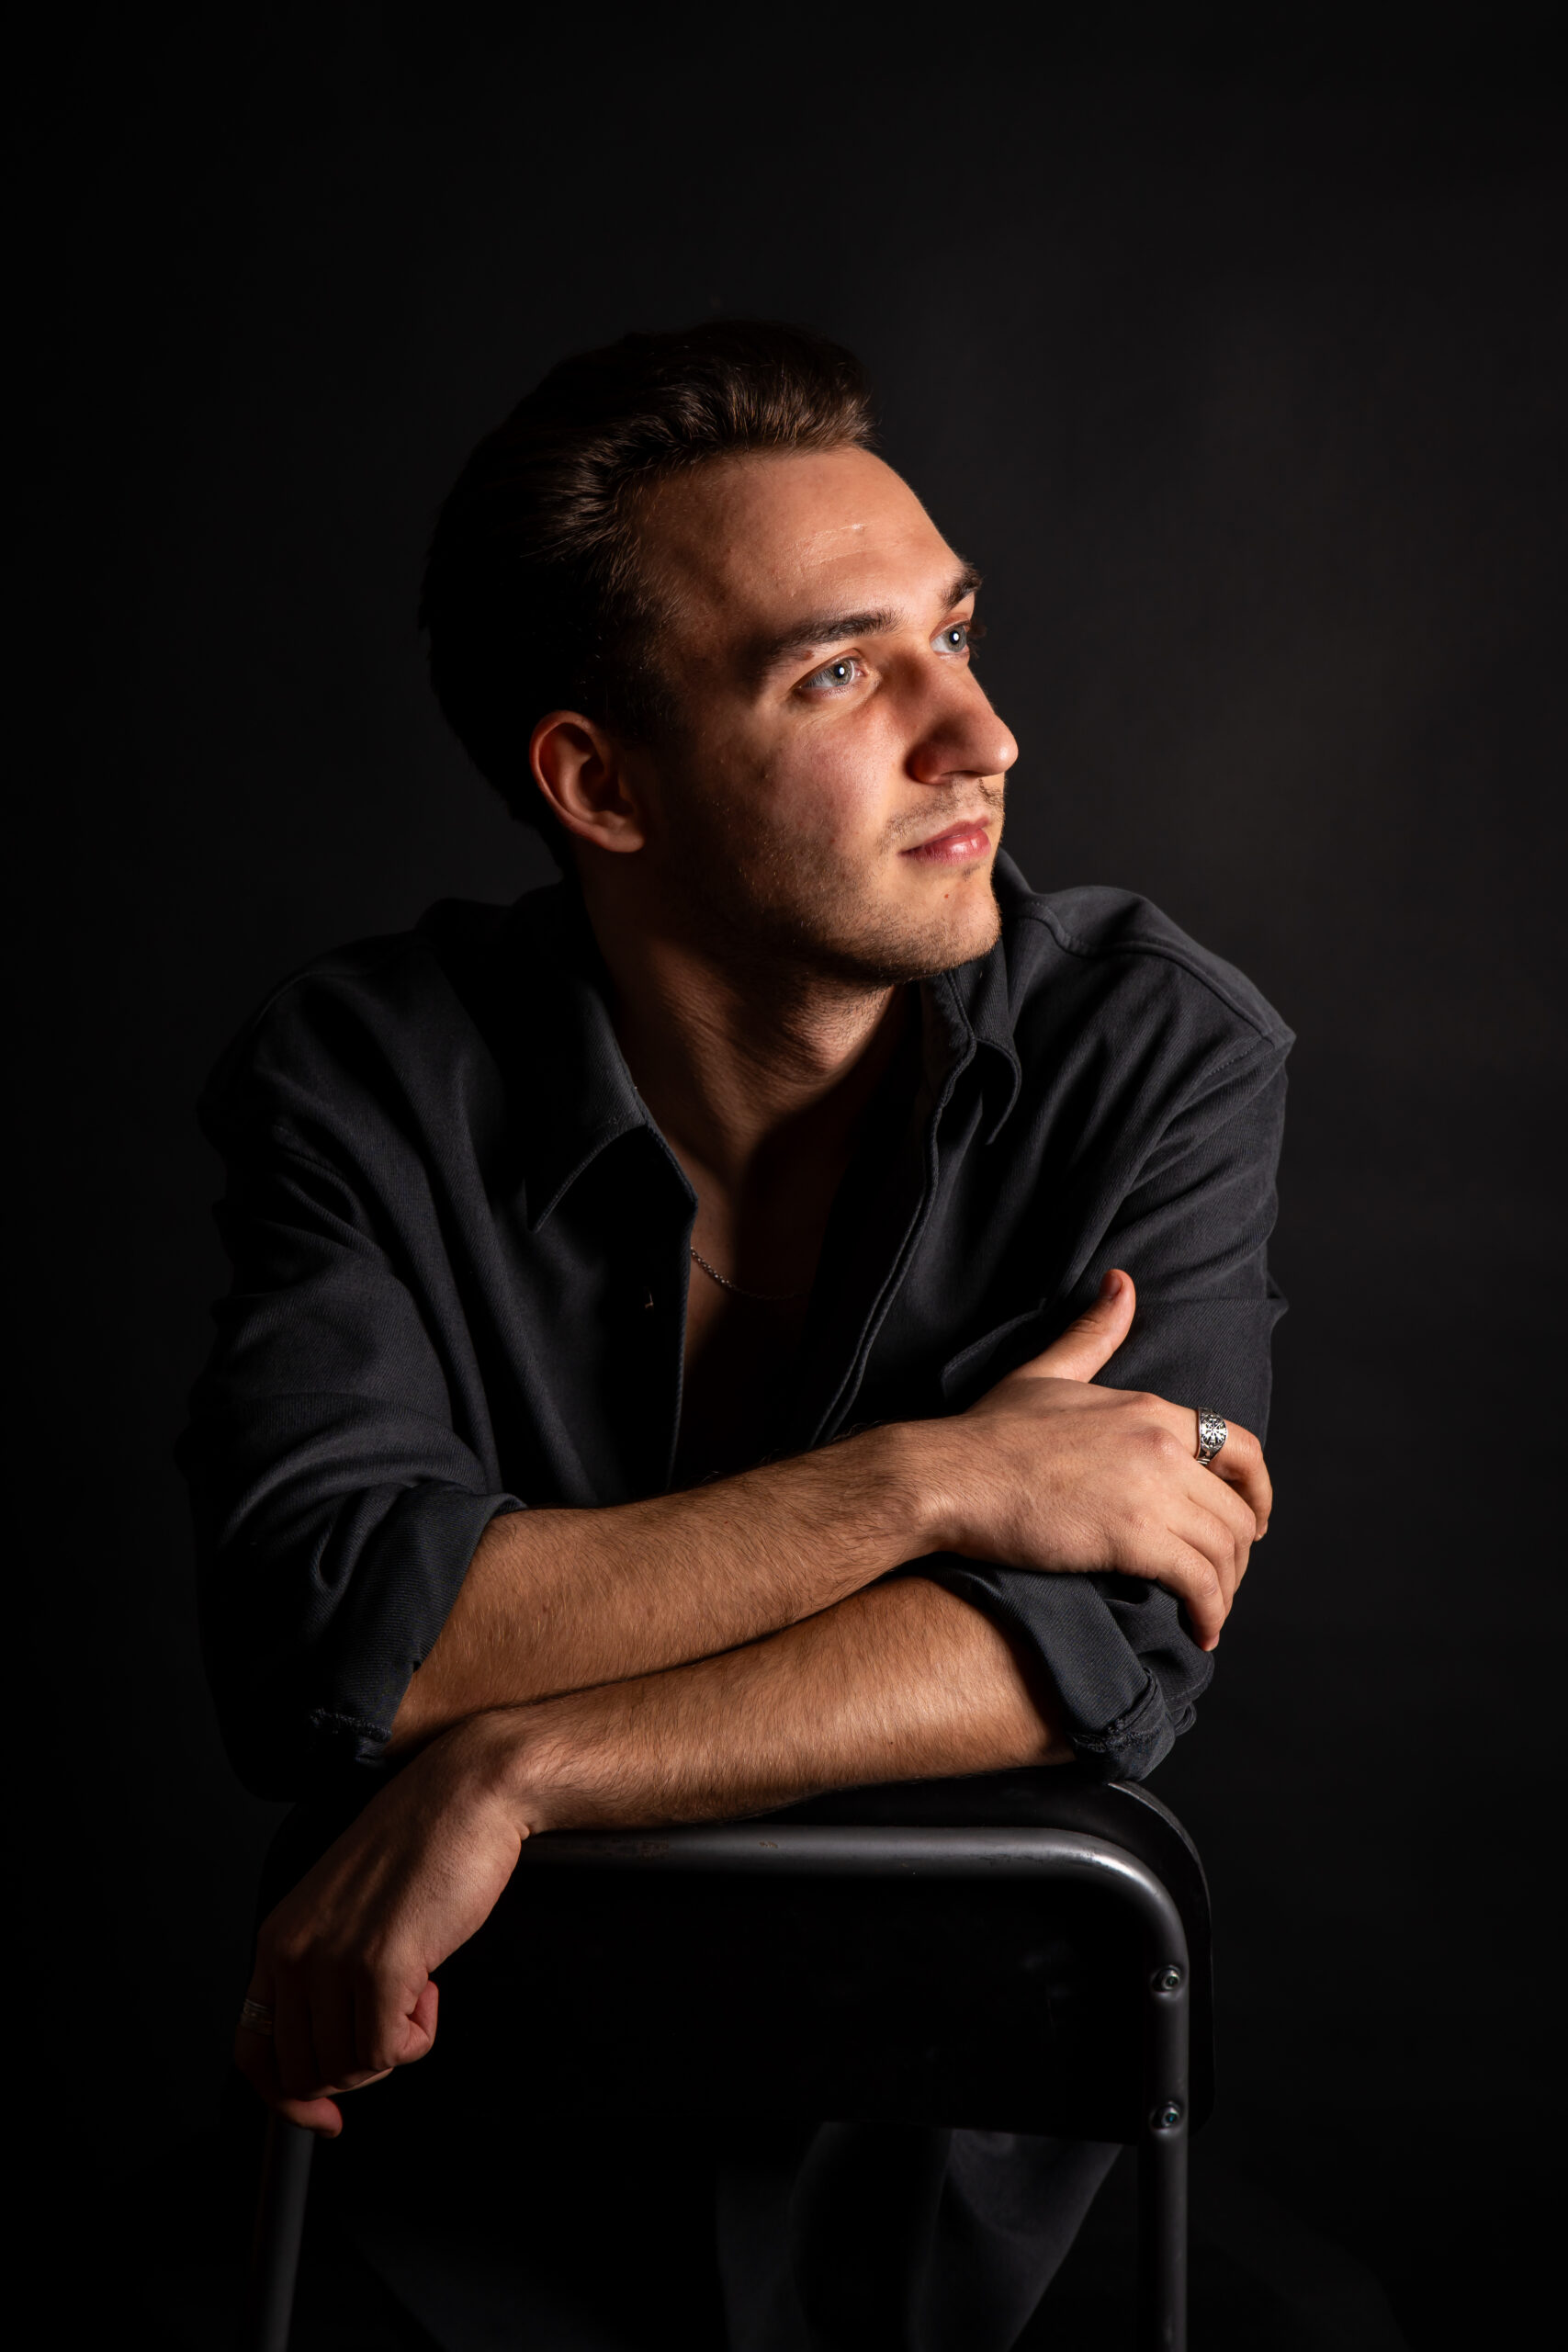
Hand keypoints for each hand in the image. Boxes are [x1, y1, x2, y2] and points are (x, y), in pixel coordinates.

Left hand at [234, 1713, 529, 2134]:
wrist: (469, 1793)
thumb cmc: (423, 1843)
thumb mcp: (348, 1908)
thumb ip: (324, 1968)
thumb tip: (330, 2046)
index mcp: (280, 1934)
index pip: (252, 2048)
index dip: (287, 2098)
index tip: (323, 2116)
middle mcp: (295, 1950)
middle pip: (305, 2071)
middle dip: (358, 2063)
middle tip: (393, 2016)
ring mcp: (335, 1960)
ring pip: (349, 2068)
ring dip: (392, 2045)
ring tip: (415, 1986)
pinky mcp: (382, 1966)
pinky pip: (390, 2052)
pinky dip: (417, 2038)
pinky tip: (430, 1987)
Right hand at [922, 1270, 1272, 1649]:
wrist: (949, 1476)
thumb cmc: (988, 1432)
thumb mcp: (1048, 1373)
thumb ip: (1093, 1333)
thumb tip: (1121, 1282)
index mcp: (1150, 1410)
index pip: (1240, 1448)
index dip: (1259, 1491)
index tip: (1255, 1522)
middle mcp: (1161, 1446)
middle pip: (1237, 1509)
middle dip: (1239, 1554)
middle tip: (1221, 1580)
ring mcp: (1149, 1491)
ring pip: (1224, 1549)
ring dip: (1226, 1590)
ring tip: (1209, 1613)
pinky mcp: (1131, 1537)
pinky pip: (1198, 1581)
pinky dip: (1209, 1611)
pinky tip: (1199, 1629)